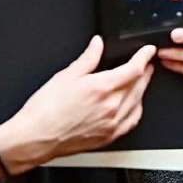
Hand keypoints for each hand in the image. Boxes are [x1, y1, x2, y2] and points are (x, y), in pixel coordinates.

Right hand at [0, 37, 154, 180]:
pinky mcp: (108, 137)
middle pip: (140, 85)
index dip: (144, 57)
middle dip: (145, 71)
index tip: (148, 51)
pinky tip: (133, 104)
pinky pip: (132, 121)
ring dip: (142, 89)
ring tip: (140, 81)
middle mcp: (111, 106)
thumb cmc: (45, 110)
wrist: (34, 138)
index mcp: (102, 88)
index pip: (134, 69)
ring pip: (138, 102)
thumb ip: (87, 58)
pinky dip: (136, 109)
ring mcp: (111, 123)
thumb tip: (97, 44)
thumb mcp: (66, 76)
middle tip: (145, 64)